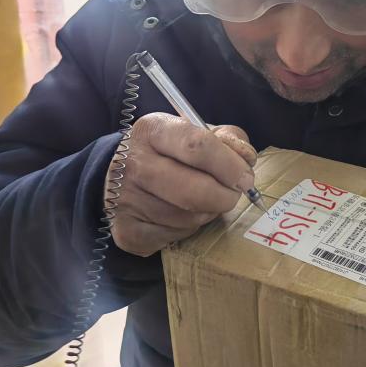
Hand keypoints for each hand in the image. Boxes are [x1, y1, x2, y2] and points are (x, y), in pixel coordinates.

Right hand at [106, 113, 256, 256]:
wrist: (118, 174)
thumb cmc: (169, 151)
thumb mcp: (196, 131)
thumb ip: (228, 139)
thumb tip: (247, 159)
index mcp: (154, 130)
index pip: (197, 146)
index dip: (229, 165)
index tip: (245, 177)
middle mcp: (134, 163)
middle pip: (194, 190)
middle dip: (225, 196)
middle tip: (233, 194)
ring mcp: (125, 199)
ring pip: (188, 218)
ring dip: (208, 212)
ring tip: (206, 200)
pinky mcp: (126, 231)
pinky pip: (174, 236)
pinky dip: (189, 229)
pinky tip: (183, 214)